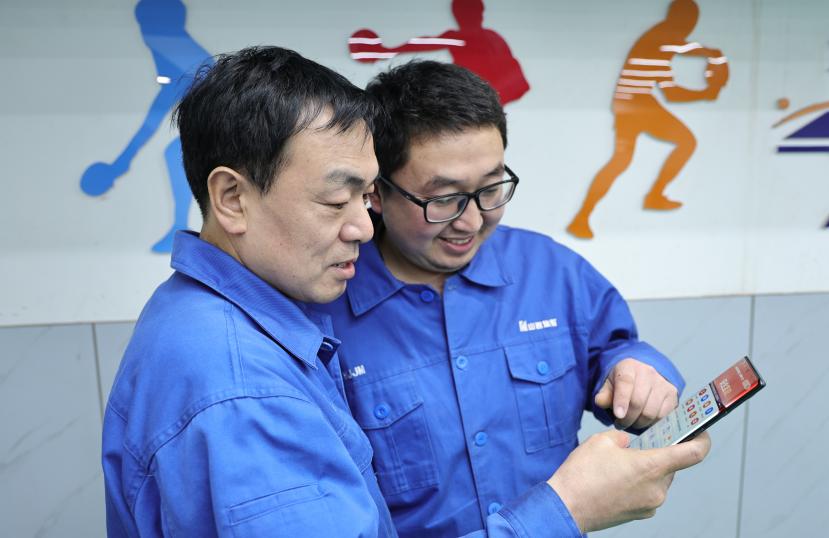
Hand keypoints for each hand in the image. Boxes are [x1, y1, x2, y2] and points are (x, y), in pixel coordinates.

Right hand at [547, 430, 710, 532]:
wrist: (566, 506)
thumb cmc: (582, 474)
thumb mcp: (602, 440)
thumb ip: (625, 437)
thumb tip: (630, 443)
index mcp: (652, 467)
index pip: (694, 453)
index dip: (702, 440)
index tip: (700, 432)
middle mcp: (657, 488)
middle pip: (672, 465)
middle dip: (659, 453)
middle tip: (640, 444)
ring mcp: (650, 504)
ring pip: (659, 478)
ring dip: (647, 468)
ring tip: (622, 463)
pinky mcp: (640, 513)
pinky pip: (648, 492)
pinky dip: (639, 482)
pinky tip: (617, 478)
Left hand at [594, 358, 677, 428]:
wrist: (642, 376)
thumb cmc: (622, 383)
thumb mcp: (609, 385)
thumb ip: (604, 394)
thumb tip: (601, 402)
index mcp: (629, 367)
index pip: (625, 383)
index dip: (621, 401)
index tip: (618, 415)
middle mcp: (648, 372)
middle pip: (638, 401)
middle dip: (628, 418)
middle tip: (620, 424)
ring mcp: (662, 383)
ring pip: (651, 412)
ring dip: (639, 423)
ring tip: (631, 423)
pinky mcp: (672, 394)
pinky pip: (663, 416)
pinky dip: (652, 423)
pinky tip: (643, 422)